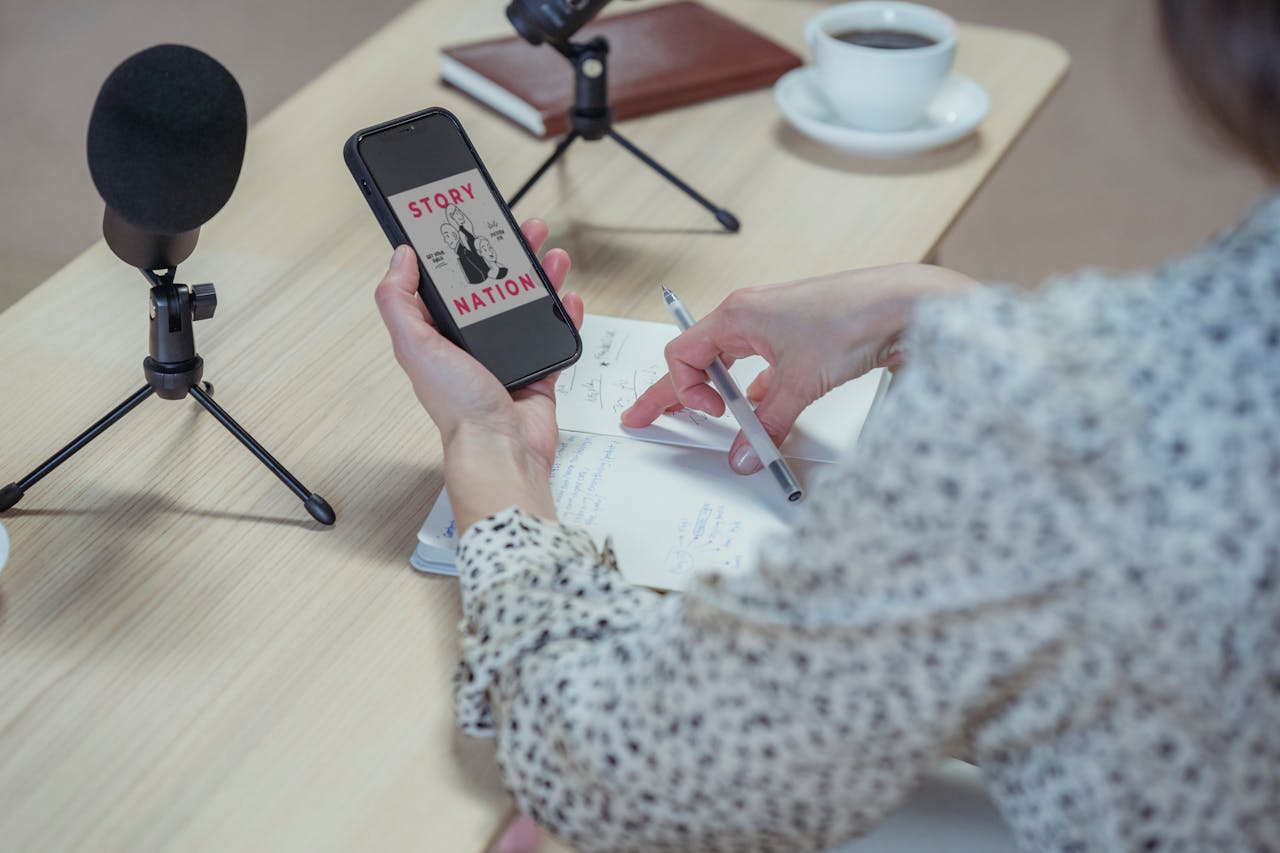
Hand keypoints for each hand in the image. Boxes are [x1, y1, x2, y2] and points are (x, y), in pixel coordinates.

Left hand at [375, 219, 583, 530]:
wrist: (502, 448)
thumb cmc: (459, 407)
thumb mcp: (415, 346)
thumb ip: (399, 301)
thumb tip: (399, 258)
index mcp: (438, 334)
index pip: (448, 281)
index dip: (460, 250)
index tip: (470, 224)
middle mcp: (471, 343)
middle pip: (492, 286)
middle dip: (508, 255)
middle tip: (520, 230)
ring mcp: (507, 356)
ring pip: (526, 305)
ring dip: (541, 277)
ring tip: (551, 254)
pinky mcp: (538, 372)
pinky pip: (554, 336)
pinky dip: (564, 316)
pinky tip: (568, 298)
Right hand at [621, 264, 975, 472]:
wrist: (904, 304)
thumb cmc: (853, 318)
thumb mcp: (801, 381)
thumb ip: (768, 423)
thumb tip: (743, 453)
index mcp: (738, 314)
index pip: (684, 354)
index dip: (686, 390)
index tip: (710, 416)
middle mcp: (751, 316)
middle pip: (697, 358)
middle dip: (675, 389)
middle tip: (646, 415)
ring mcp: (775, 325)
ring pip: (730, 363)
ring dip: (721, 392)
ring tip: (711, 419)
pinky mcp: (800, 338)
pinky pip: (761, 367)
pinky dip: (755, 391)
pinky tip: (760, 412)